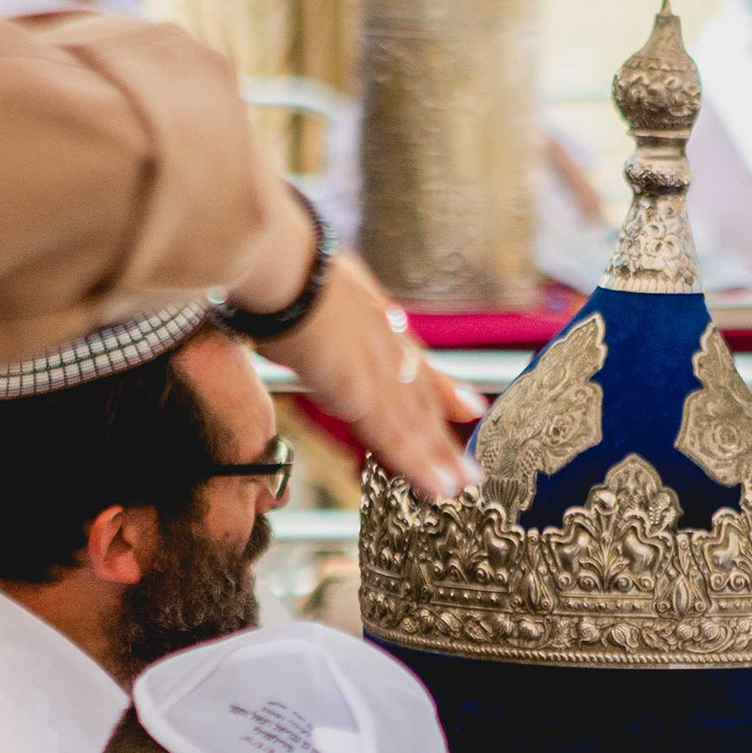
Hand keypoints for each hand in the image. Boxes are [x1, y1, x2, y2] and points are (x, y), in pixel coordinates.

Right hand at [278, 251, 479, 502]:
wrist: (283, 265)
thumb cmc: (282, 266)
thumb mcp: (312, 281)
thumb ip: (315, 299)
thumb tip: (287, 298)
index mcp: (373, 315)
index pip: (412, 360)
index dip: (442, 388)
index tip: (469, 407)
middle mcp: (386, 343)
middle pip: (418, 397)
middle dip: (442, 435)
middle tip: (467, 468)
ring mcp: (379, 368)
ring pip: (413, 420)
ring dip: (437, 457)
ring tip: (458, 486)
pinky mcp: (364, 393)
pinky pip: (394, 434)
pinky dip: (416, 462)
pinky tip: (435, 484)